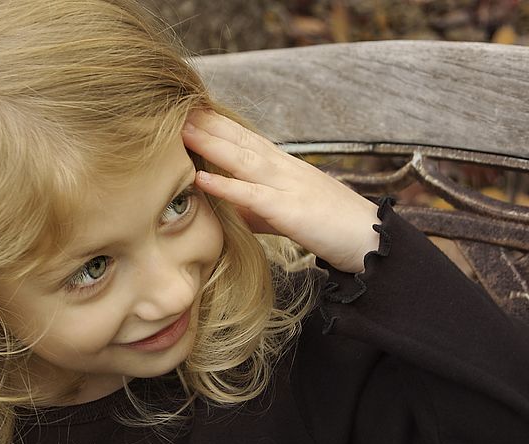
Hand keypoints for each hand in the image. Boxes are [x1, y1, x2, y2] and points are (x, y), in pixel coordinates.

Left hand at [181, 110, 380, 272]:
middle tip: (175, 106)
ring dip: (211, 144)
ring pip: (243, 159)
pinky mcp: (289, 210)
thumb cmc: (324, 225)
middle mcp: (282, 168)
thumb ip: (249, 206)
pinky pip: (252, 195)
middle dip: (208, 123)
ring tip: (182, 131)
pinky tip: (201, 179)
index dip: (216, 123)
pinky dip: (226, 186)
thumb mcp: (279, 213)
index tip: (188, 110)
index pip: (244, 137)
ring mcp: (286, 186)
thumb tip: (219, 205)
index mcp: (281, 166)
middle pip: (240, 139)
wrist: (366, 238)